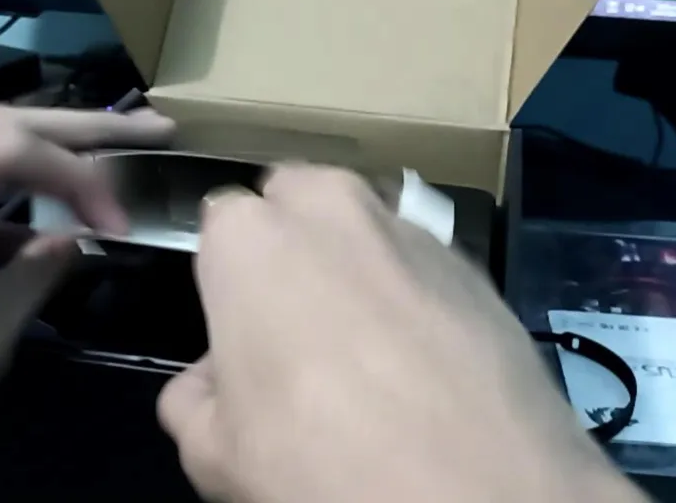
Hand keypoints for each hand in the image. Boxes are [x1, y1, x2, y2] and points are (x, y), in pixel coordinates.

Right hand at [158, 166, 645, 502]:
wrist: (481, 489)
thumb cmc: (324, 461)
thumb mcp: (215, 454)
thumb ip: (194, 400)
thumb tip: (209, 383)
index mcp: (253, 237)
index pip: (219, 223)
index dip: (226, 279)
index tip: (239, 329)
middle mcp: (334, 209)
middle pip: (298, 201)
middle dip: (293, 243)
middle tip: (297, 326)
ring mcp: (414, 231)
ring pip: (366, 229)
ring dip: (357, 265)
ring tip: (367, 348)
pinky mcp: (478, 266)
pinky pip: (424, 266)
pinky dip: (416, 296)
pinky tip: (424, 361)